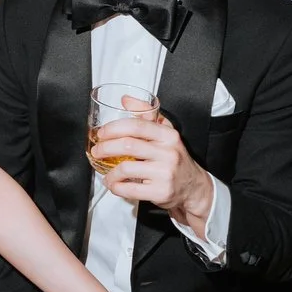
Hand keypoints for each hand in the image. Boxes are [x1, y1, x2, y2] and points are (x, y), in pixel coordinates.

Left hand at [93, 101, 215, 233]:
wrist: (194, 186)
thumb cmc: (175, 158)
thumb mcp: (166, 133)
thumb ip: (147, 115)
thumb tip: (127, 100)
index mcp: (168, 135)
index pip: (137, 125)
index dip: (114, 128)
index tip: (102, 133)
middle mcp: (168, 152)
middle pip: (128, 145)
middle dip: (105, 148)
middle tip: (97, 151)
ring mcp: (165, 173)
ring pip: (126, 168)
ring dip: (110, 172)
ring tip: (106, 173)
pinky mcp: (161, 192)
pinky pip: (131, 189)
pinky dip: (116, 187)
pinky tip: (114, 184)